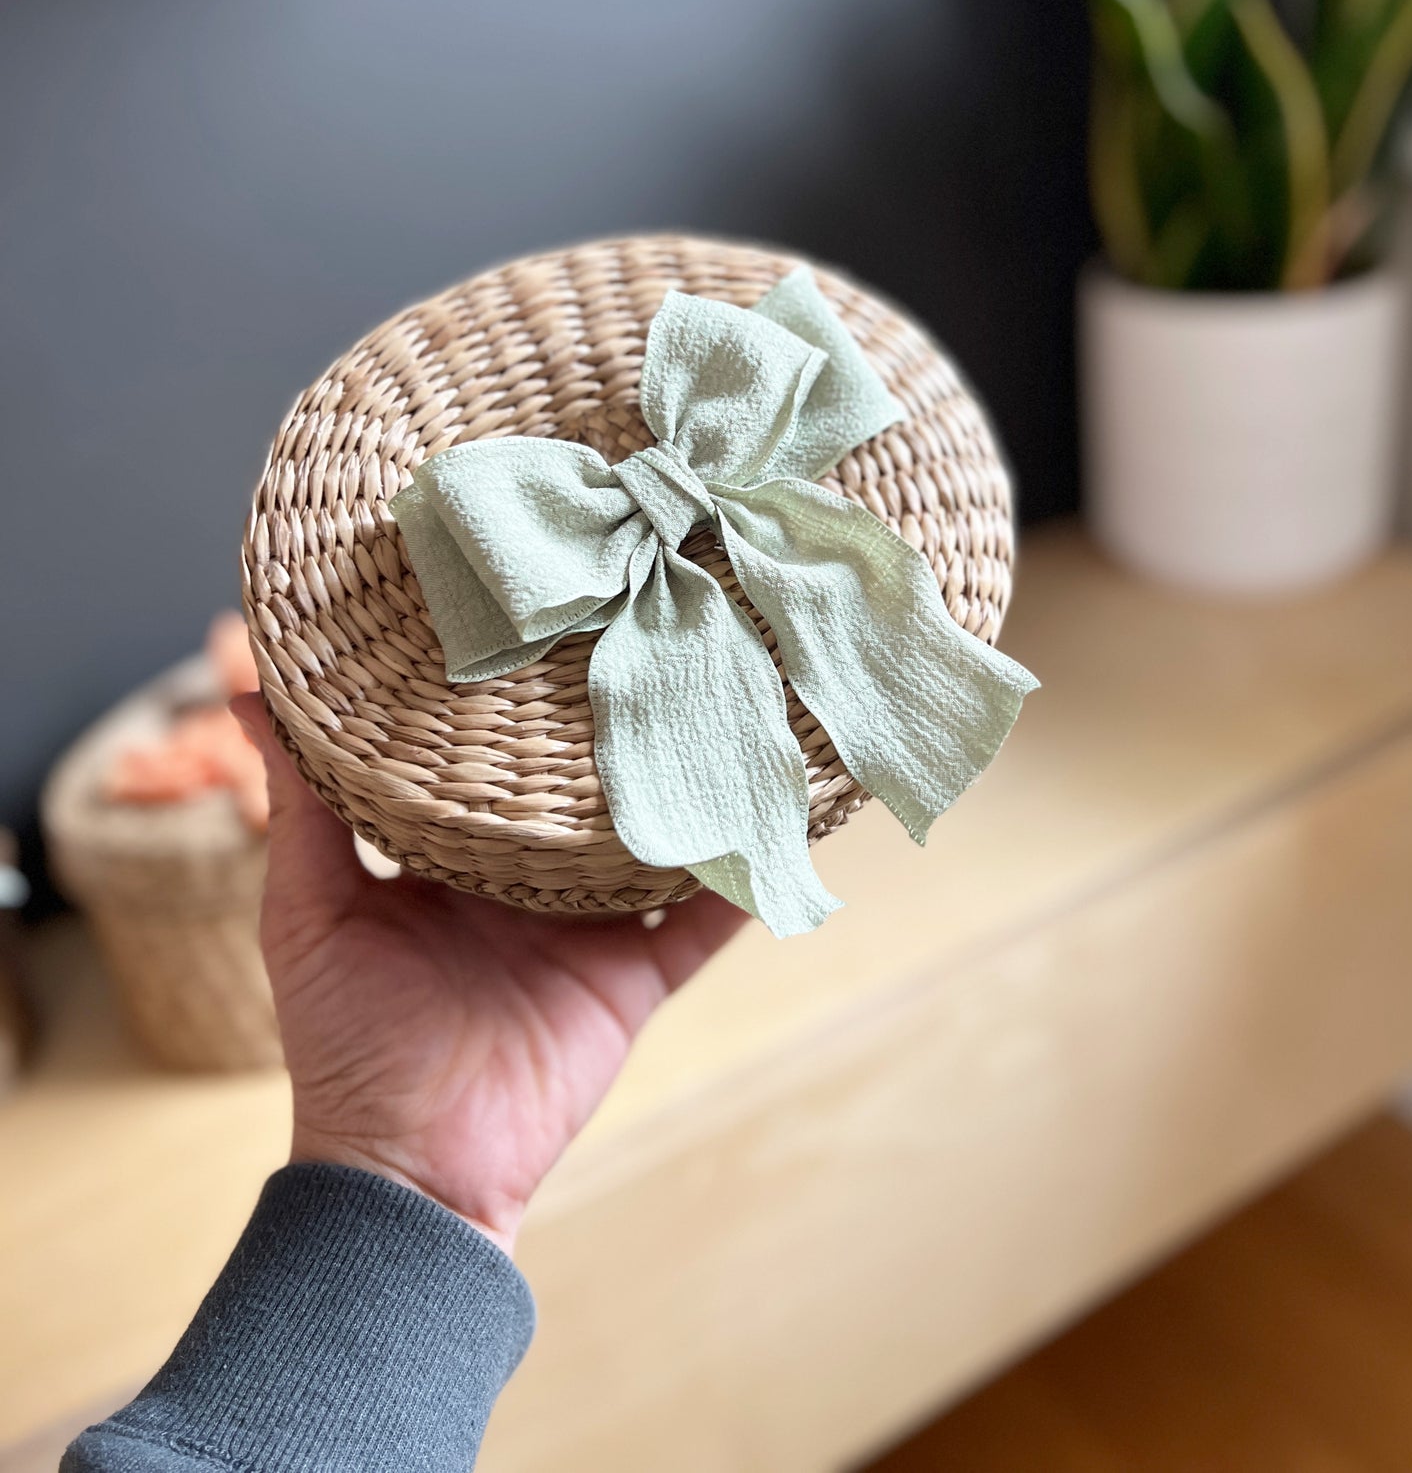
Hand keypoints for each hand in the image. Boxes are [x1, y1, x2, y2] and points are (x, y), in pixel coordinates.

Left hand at [233, 695, 745, 1253]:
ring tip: (731, 705)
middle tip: (652, 641)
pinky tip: (783, 818)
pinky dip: (743, 881)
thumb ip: (297, 807)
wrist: (408, 1170)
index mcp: (453, 861)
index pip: (491, 767)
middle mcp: (526, 885)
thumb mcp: (307, 908)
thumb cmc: (343, 1039)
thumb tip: (244, 688)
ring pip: (651, 843)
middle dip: (611, 735)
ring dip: (689, 791)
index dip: (516, 705)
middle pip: (582, 796)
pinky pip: (701, 924)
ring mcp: (586, 931)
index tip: (542, 627)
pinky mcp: (632, 981)